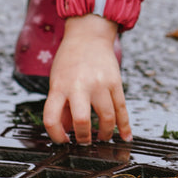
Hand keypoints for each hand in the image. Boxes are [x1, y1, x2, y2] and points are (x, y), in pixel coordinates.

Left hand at [43, 14, 131, 145]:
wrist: (88, 35)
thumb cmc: (69, 59)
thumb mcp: (57, 80)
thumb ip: (60, 106)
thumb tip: (65, 130)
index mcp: (59, 86)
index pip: (51, 118)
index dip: (56, 136)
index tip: (63, 141)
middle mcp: (79, 86)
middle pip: (82, 120)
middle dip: (84, 138)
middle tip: (85, 142)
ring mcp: (99, 84)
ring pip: (106, 118)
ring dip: (105, 134)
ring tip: (102, 138)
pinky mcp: (115, 83)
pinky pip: (122, 109)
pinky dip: (125, 126)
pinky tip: (125, 136)